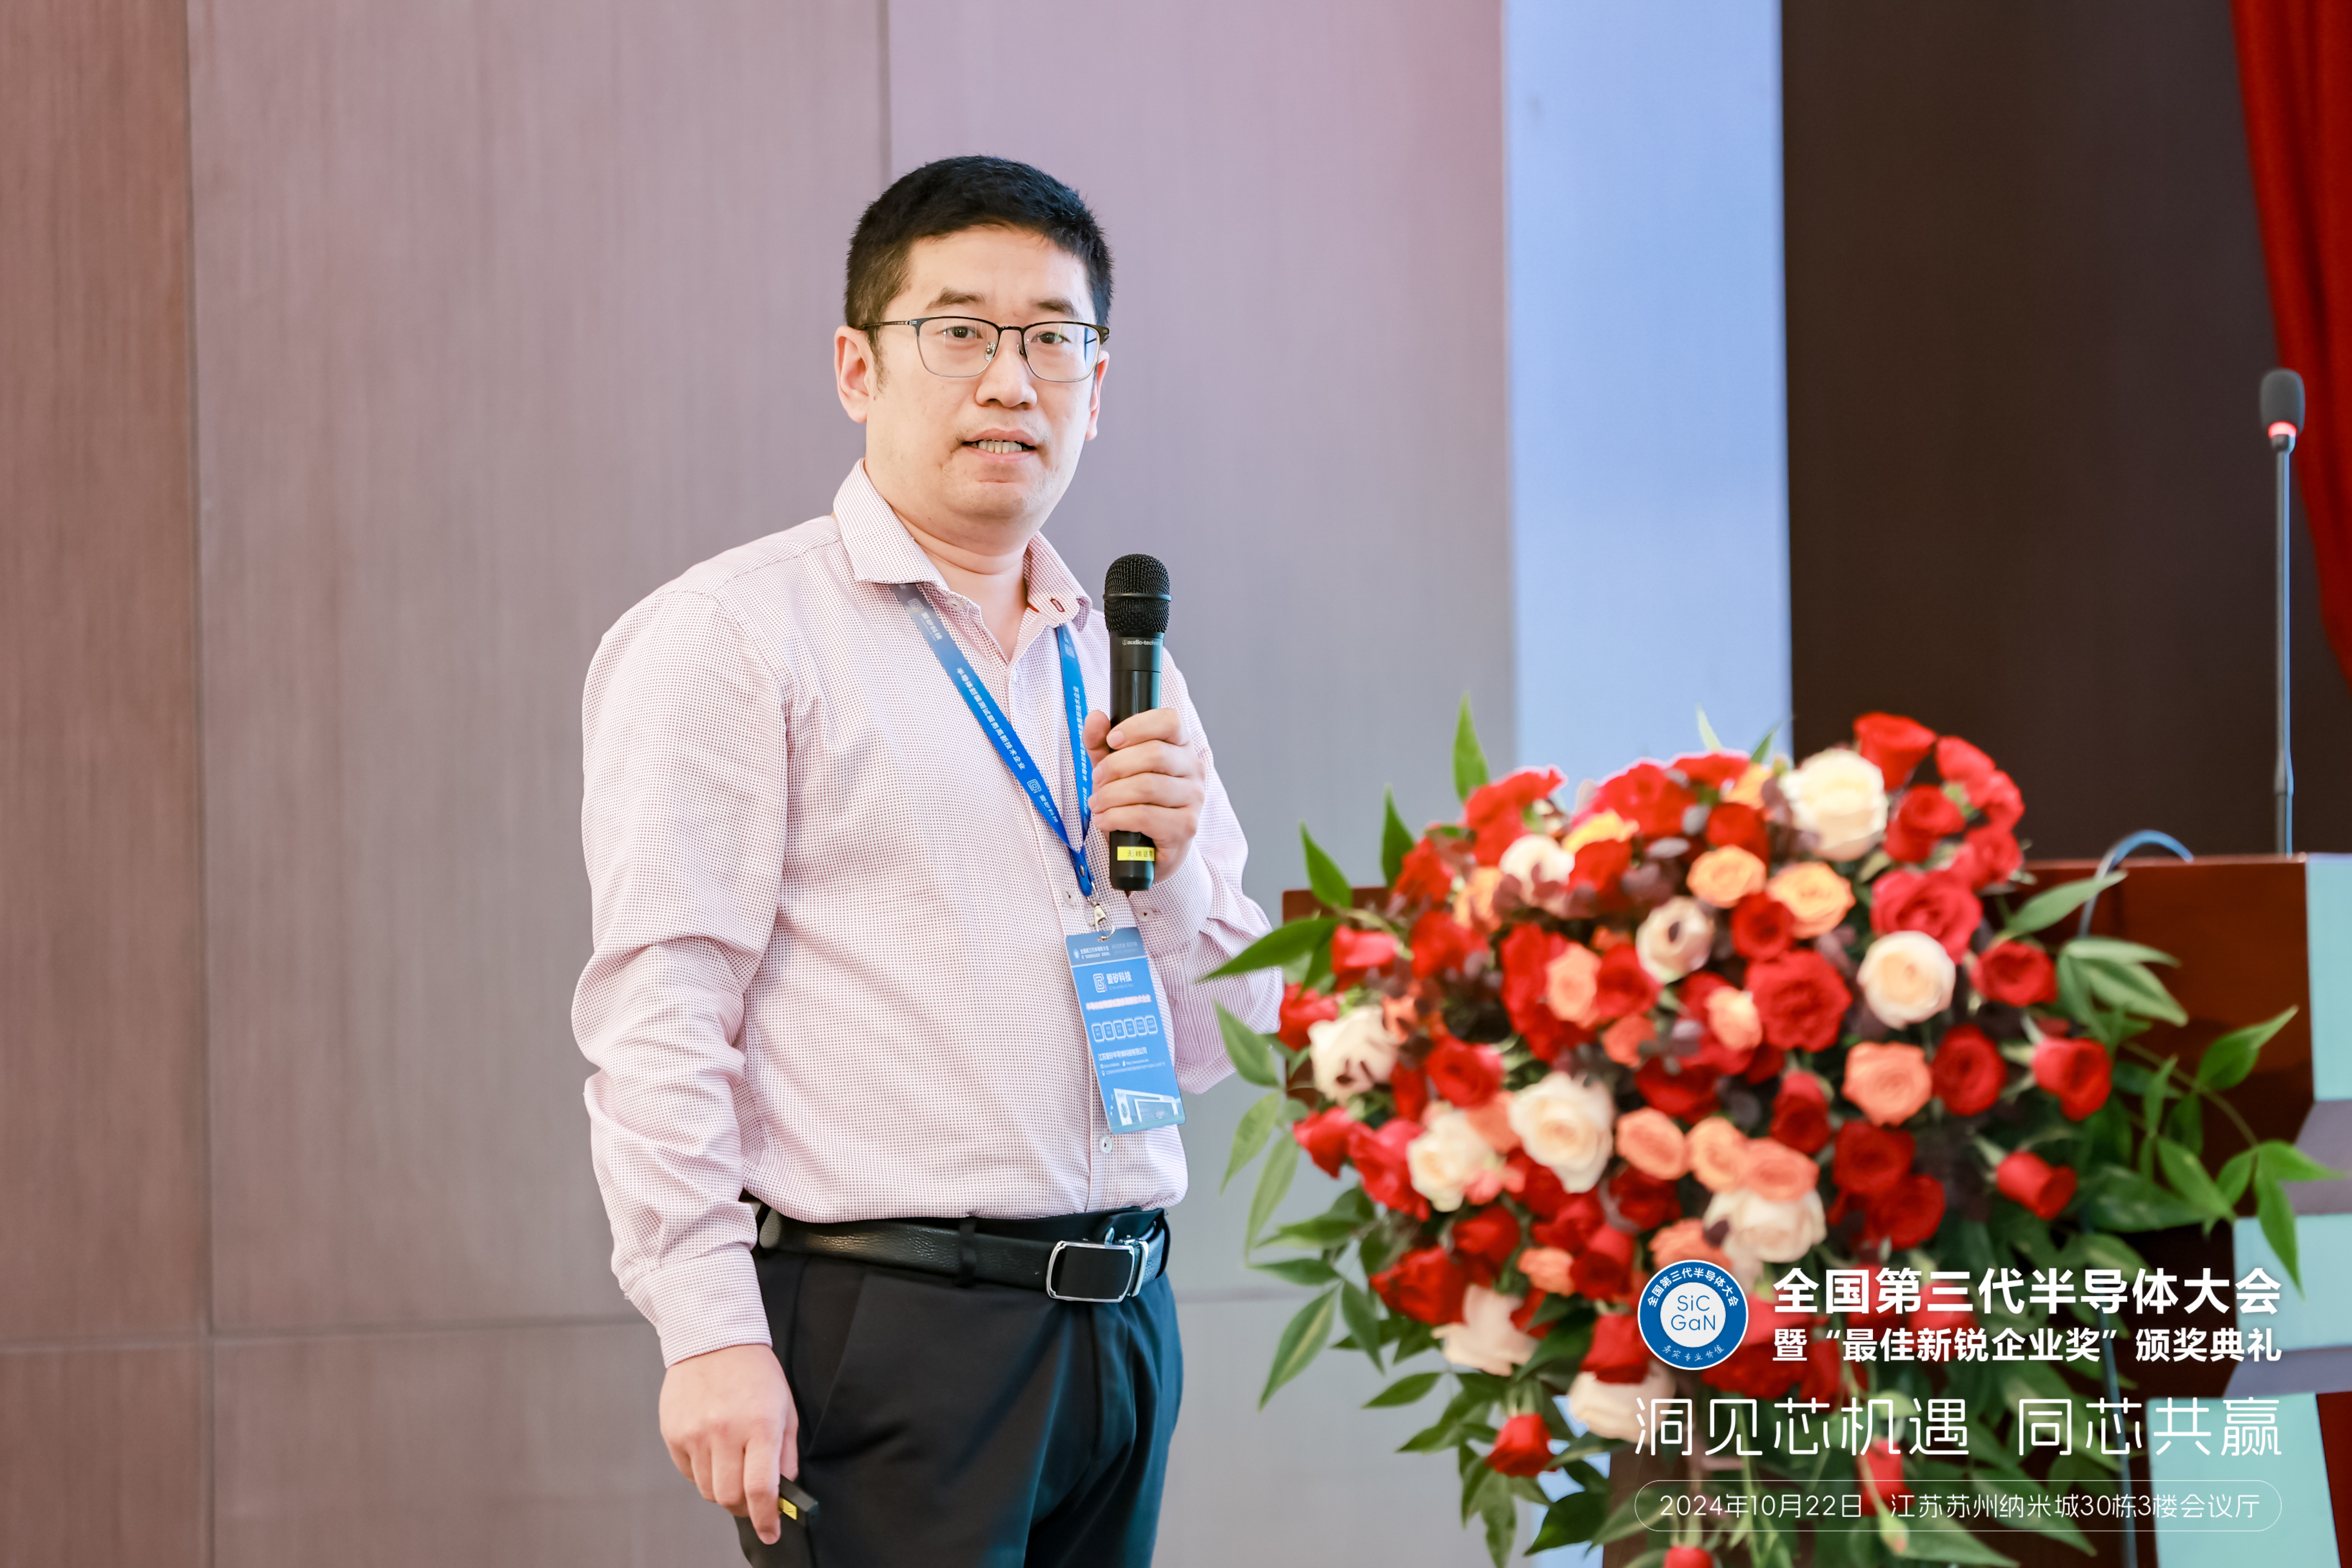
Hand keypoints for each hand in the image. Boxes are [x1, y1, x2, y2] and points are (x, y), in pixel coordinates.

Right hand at [658, 1343, 797, 1544]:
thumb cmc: (753, 1371)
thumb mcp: (785, 1407)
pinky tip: (713, 1450)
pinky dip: (704, 1472)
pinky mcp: (673, 1433)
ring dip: (723, 1489)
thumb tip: (784, 1489)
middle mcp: (725, 1432)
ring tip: (733, 1465)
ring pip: (708, 1490)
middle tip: (752, 1498)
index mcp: (759, 1425)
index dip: (766, 1518)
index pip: (761, 1488)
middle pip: (729, 1497)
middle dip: (744, 1508)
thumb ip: (786, 1452)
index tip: (771, 1531)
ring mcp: (695, 1434)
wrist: (712, 1339)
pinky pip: (689, 1472)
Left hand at [1084, 706, 1205, 882]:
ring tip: (1097, 804)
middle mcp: (1193, 769)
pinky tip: (1105, 820)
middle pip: (1155, 754)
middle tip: (1097, 780)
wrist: (1147, 849)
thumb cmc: (1134, 802)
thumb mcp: (1113, 769)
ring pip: (1148, 786)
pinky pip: (1146, 816)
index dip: (1138, 726)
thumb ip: (1101, 743)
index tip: (1113, 739)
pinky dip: (1117, 818)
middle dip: (1115, 766)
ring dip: (1112, 795)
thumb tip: (1095, 717)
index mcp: (1180, 746)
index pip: (1170, 721)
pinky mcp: (1185, 827)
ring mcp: (1193, 799)